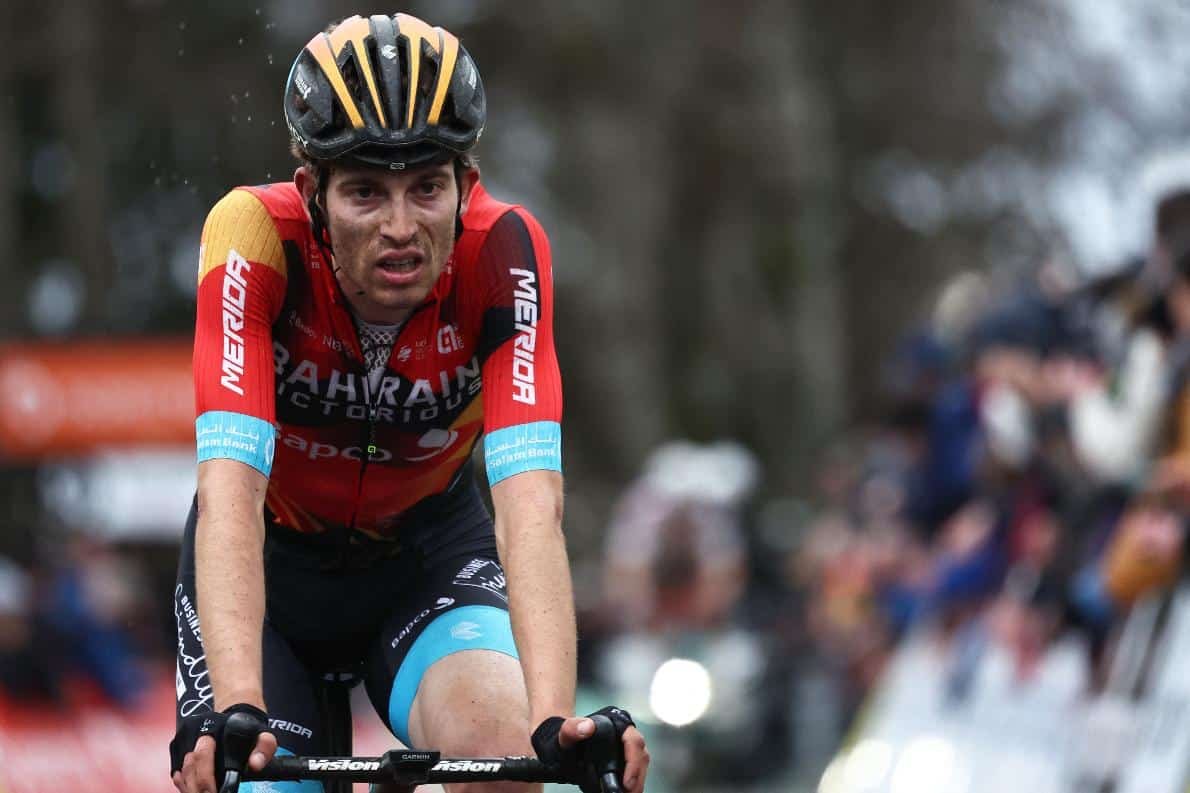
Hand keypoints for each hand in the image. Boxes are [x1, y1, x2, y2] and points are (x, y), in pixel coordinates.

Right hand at [170, 704, 276, 792]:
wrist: (234, 716)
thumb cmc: (247, 729)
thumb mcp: (263, 735)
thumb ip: (264, 748)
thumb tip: (255, 764)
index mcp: (213, 725)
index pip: (202, 756)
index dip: (206, 779)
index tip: (215, 792)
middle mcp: (192, 730)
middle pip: (188, 767)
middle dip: (198, 789)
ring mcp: (182, 739)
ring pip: (179, 771)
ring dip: (190, 788)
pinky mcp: (176, 747)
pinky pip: (176, 771)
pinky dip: (185, 783)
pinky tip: (196, 790)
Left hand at [533, 706, 649, 792]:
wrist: (563, 748)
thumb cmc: (566, 739)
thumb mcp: (565, 734)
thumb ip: (572, 728)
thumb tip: (587, 727)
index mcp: (617, 724)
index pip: (634, 741)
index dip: (634, 762)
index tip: (627, 782)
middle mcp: (626, 735)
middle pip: (641, 756)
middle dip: (637, 778)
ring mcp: (627, 749)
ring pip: (641, 765)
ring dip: (637, 782)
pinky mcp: (625, 761)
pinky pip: (635, 772)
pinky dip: (633, 784)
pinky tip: (625, 792)